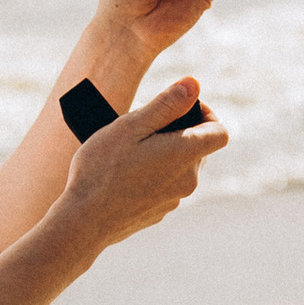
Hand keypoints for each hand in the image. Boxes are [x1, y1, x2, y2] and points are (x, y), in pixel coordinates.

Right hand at [65, 79, 226, 248]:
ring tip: (129, 152)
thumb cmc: (102, 170)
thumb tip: (194, 84)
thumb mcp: (131, 126)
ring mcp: (175, 199)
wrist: (83, 221)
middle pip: (199, 147)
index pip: (220, 131)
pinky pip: (165, 186)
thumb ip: (166, 104)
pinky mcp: (160, 212)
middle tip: (143, 128)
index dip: (206, 114)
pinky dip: (153, 175)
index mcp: (185, 154)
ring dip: (164, 153)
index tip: (178, 109)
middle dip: (178, 131)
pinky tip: (124, 175)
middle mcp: (188, 180)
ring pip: (180, 167)